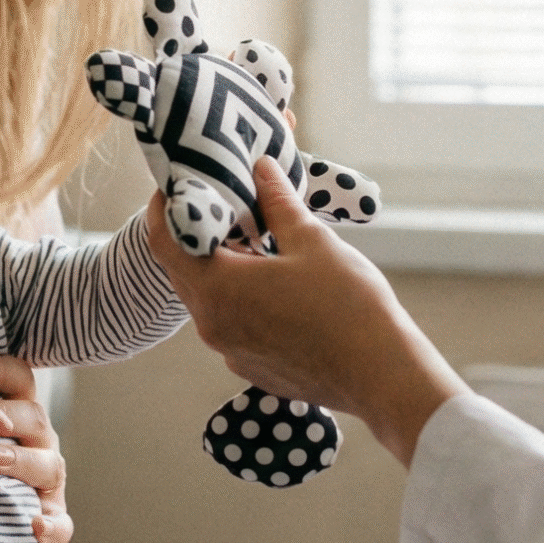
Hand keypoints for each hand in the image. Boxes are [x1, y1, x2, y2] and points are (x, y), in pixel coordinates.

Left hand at [0, 356, 73, 542]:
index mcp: (20, 414)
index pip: (19, 381)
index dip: (0, 372)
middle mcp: (39, 441)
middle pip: (35, 419)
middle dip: (10, 417)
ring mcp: (47, 477)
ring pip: (50, 465)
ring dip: (24, 462)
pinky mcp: (52, 514)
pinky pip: (60, 521)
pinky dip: (51, 524)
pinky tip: (33, 526)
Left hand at [152, 159, 467, 467]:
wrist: (380, 374)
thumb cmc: (348, 305)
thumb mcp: (312, 241)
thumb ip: (277, 203)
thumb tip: (261, 168)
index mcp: (217, 288)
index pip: (164, 242)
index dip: (163, 210)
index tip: (174, 188)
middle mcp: (212, 325)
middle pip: (182, 271)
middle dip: (193, 237)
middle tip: (218, 206)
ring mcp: (230, 352)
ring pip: (208, 299)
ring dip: (219, 269)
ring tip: (251, 242)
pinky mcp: (252, 368)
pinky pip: (231, 325)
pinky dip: (239, 300)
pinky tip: (273, 285)